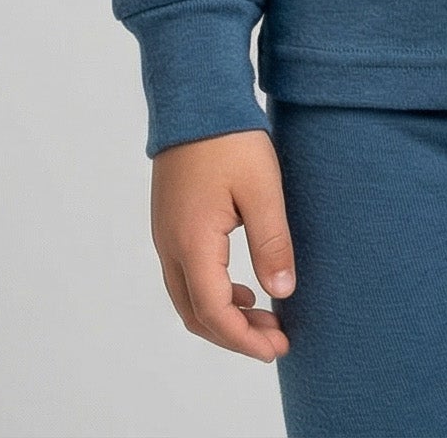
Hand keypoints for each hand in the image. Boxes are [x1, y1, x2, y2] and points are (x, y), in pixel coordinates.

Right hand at [150, 128, 296, 361]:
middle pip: (196, 315)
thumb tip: (282, 294)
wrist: (195, 97)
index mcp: (191, 243)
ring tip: (264, 317)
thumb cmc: (230, 139)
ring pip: (187, 298)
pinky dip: (212, 294)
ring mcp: (164, 234)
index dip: (245, 340)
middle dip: (235, 336)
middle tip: (277, 339)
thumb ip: (272, 243)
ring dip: (223, 316)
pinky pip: (185, 276)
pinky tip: (242, 286)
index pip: (214, 314)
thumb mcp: (262, 189)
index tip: (278, 349)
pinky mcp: (169, 222)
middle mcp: (169, 246)